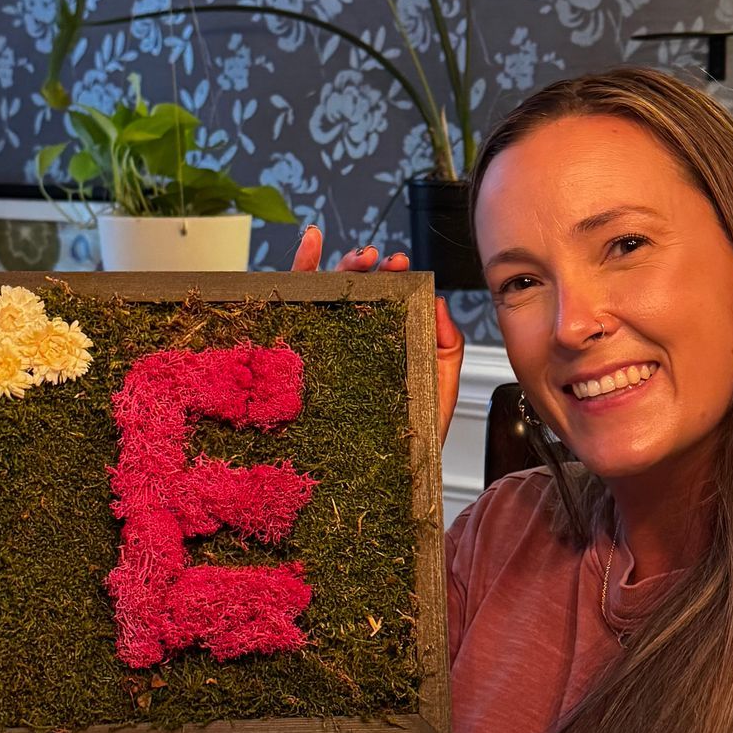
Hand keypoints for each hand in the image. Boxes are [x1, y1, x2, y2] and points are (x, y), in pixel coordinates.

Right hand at [292, 223, 465, 443]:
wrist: (382, 488)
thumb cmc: (409, 444)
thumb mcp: (438, 391)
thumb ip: (447, 347)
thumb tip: (439, 301)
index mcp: (378, 349)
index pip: (379, 304)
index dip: (388, 278)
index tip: (400, 264)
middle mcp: (345, 346)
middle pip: (346, 295)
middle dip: (361, 267)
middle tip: (377, 259)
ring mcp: (316, 353)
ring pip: (317, 297)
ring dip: (333, 264)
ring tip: (356, 257)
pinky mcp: (290, 365)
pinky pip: (286, 314)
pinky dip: (294, 271)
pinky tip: (308, 243)